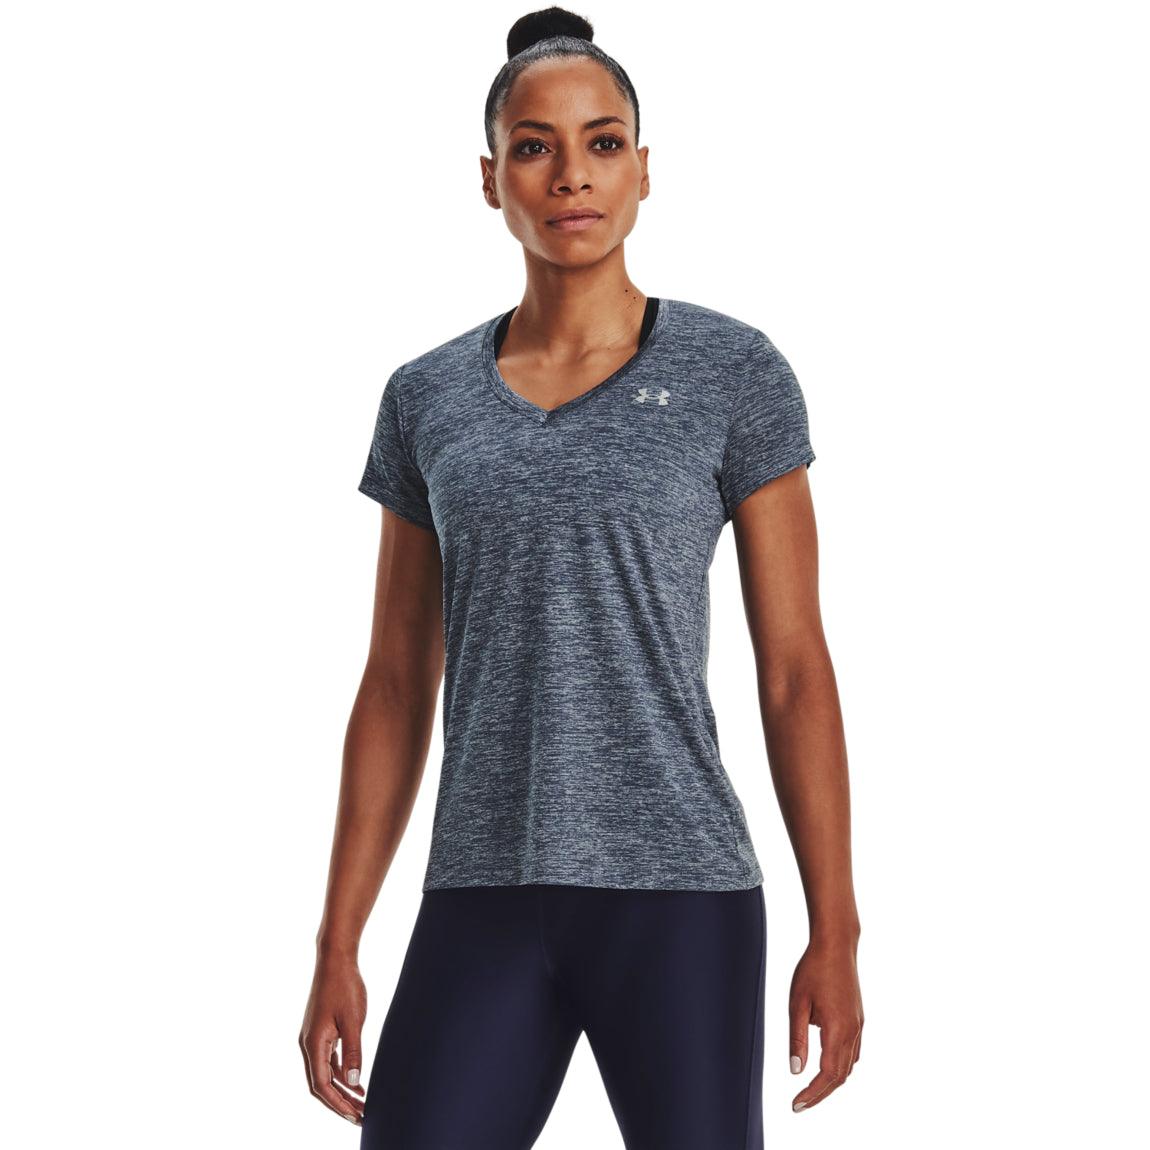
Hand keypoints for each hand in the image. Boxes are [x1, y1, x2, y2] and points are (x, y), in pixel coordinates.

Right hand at [299, 952, 367, 1125]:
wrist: (336, 959)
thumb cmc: (345, 986)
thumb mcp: (353, 1021)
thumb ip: (353, 1053)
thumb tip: (353, 1083)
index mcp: (313, 1043)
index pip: (321, 1084)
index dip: (337, 1103)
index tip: (354, 1115)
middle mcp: (309, 1043)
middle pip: (321, 1083)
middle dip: (339, 1102)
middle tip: (360, 1116)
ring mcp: (314, 1037)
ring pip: (325, 1072)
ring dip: (341, 1089)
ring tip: (361, 1103)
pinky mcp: (322, 1030)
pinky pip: (329, 1059)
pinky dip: (341, 1072)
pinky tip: (355, 1081)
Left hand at [788, 935, 862, 1111]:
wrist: (836, 945)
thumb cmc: (812, 970)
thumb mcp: (797, 1004)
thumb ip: (797, 1039)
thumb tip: (795, 1071)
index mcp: (838, 1029)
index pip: (827, 1074)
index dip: (812, 1094)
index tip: (795, 1106)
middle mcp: (853, 1031)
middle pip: (840, 1076)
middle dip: (821, 1094)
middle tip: (799, 1104)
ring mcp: (859, 1025)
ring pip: (849, 1066)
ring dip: (831, 1081)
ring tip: (810, 1090)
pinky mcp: (858, 1018)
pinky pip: (853, 1052)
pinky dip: (840, 1065)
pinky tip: (826, 1065)